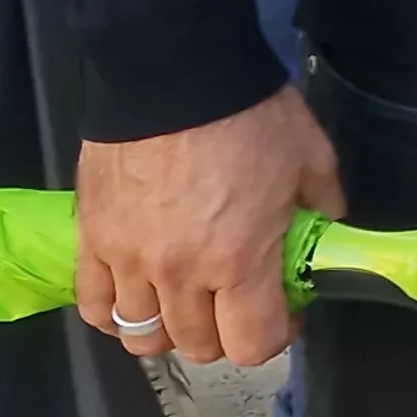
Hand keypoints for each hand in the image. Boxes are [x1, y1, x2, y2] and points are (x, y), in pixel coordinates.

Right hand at [74, 84, 342, 367]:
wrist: (175, 70)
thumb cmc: (249, 113)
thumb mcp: (311, 159)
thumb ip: (323, 209)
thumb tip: (324, 236)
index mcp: (239, 260)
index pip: (254, 344)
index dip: (277, 335)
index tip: (284, 312)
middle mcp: (179, 273)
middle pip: (198, 346)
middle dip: (227, 331)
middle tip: (239, 298)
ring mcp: (128, 260)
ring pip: (143, 336)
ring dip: (171, 326)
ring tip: (188, 297)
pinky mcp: (92, 239)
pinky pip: (94, 306)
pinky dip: (116, 312)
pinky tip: (138, 294)